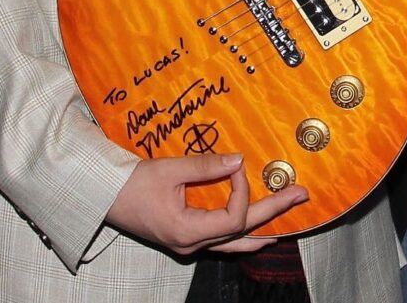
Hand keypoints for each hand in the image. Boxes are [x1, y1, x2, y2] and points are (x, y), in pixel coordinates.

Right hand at [105, 153, 306, 255]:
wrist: (104, 196)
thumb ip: (206, 166)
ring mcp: (189, 245)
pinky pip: (221, 241)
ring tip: (287, 222)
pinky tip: (255, 230)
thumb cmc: (132, 183)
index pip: (233, 217)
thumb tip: (240, 160)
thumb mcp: (170, 170)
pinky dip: (241, 234)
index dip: (243, 191)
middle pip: (242, 233)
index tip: (237, 166)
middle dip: (274, 212)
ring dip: (261, 231)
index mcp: (187, 231)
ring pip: (234, 245)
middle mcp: (192, 244)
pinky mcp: (185, 238)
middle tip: (302, 195)